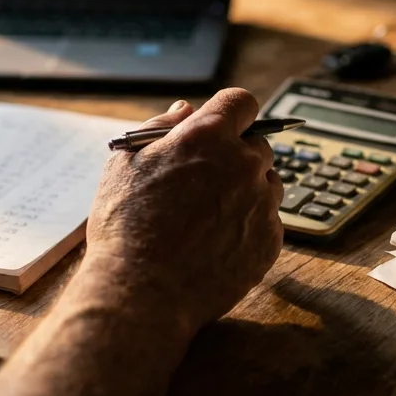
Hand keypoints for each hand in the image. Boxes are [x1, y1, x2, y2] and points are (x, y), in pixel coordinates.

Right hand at [83, 88, 283, 334]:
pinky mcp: (270, 240)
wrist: (141, 293)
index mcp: (208, 136)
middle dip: (236, 156)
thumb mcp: (125, 163)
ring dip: (248, 191)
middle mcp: (243, 164)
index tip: (223, 128)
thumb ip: (161, 127)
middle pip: (258, 145)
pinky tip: (216, 242)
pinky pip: (269, 222)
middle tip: (204, 183)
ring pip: (268, 184)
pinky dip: (249, 226)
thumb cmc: (125, 226)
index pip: (241, 102)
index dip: (230, 113)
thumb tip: (186, 110)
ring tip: (208, 217)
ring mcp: (262, 203)